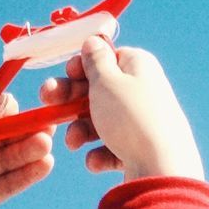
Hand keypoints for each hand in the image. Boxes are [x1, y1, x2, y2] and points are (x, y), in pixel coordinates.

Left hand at [0, 75, 54, 208]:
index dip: (3, 111)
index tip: (10, 113)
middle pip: (2, 134)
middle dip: (23, 131)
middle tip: (47, 128)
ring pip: (7, 158)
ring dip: (28, 151)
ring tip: (47, 148)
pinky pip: (8, 182)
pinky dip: (26, 174)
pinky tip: (44, 165)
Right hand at [38, 39, 204, 182]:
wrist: (162, 168)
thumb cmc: (132, 117)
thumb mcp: (107, 82)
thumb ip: (95, 61)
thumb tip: (93, 40)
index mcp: (138, 65)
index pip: (107, 57)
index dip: (83, 66)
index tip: (66, 73)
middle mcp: (143, 89)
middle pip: (99, 90)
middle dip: (71, 99)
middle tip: (47, 101)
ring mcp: (142, 121)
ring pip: (101, 121)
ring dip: (81, 131)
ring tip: (74, 143)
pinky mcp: (141, 149)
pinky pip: (112, 147)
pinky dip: (100, 154)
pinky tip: (97, 160)